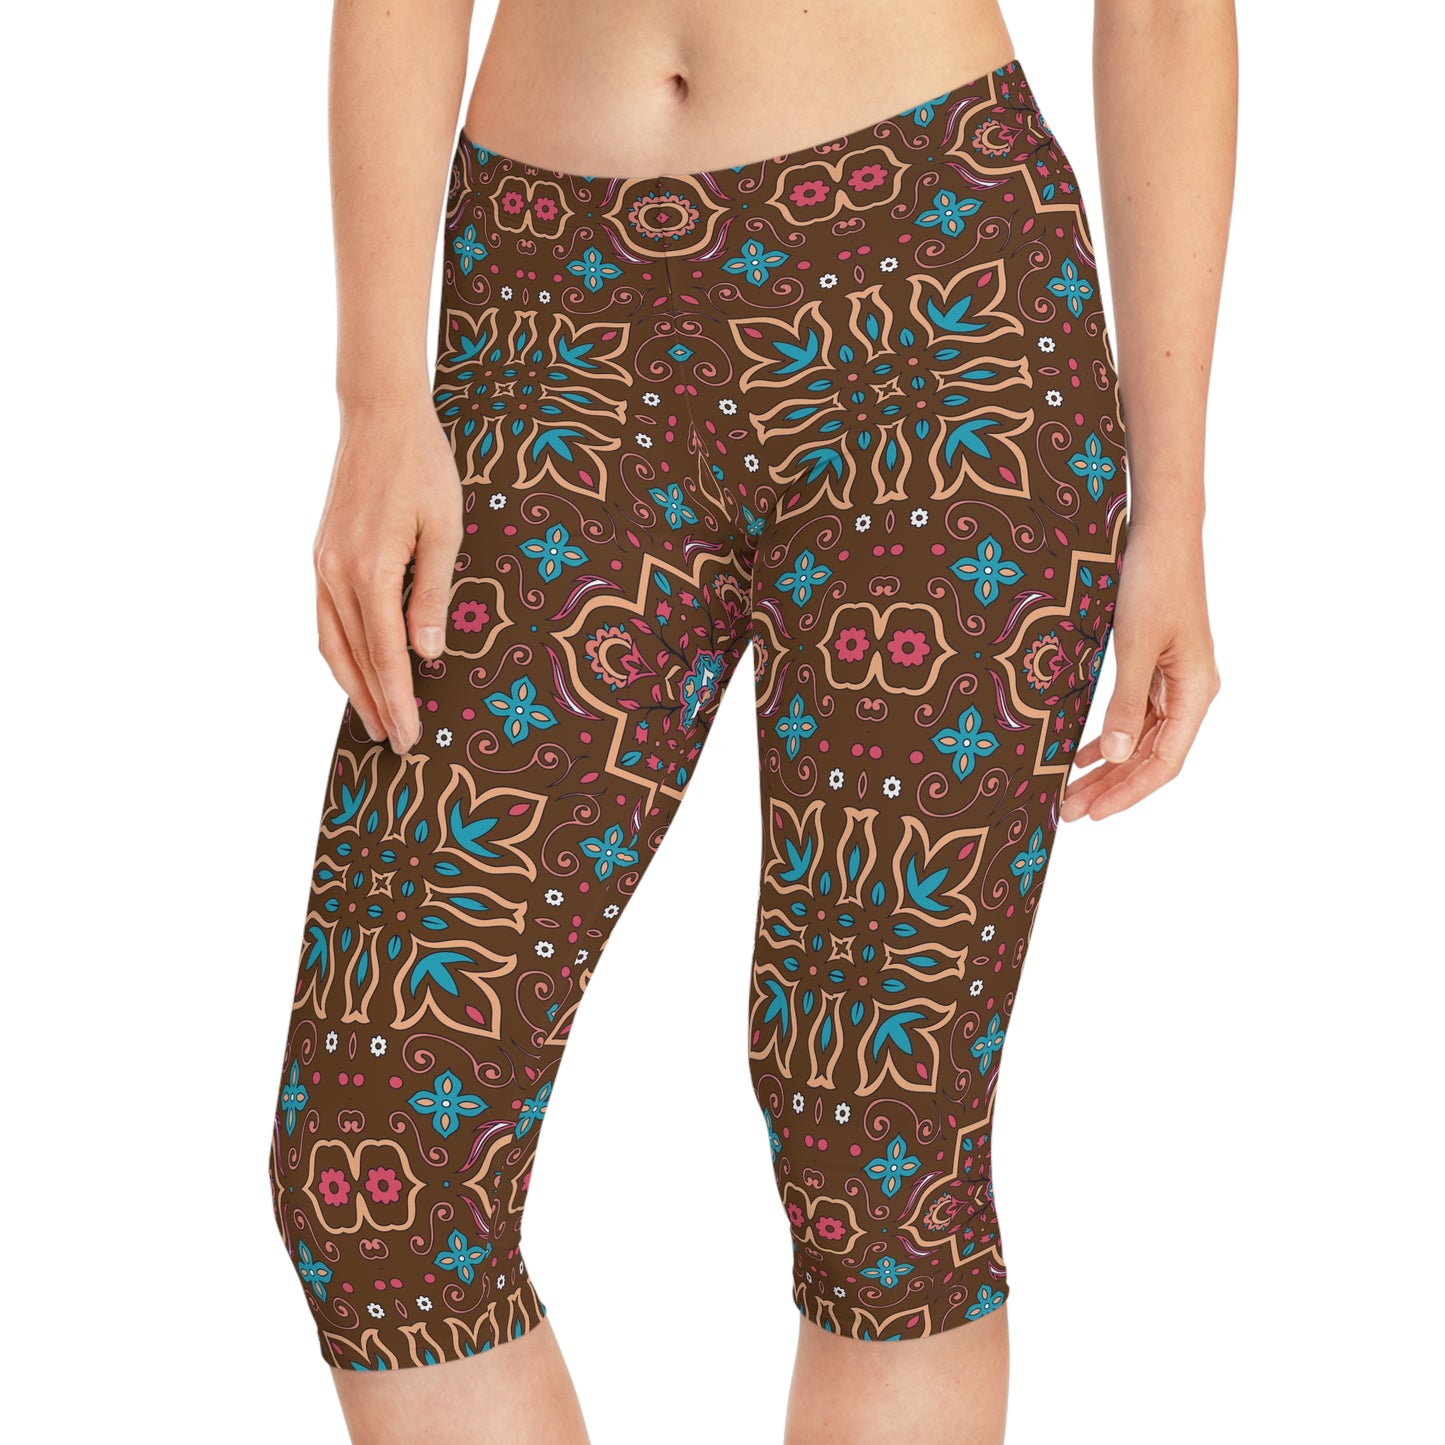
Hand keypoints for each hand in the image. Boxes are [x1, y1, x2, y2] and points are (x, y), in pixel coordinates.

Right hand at [313, 394, 462, 754]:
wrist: (378, 416)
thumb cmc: (422, 468)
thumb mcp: (444, 530)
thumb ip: (432, 594)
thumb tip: (426, 654)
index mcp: (369, 568)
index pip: (384, 653)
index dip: (398, 698)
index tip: (411, 735)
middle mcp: (335, 573)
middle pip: (354, 658)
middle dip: (376, 704)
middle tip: (396, 745)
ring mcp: (322, 566)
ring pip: (332, 643)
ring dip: (352, 686)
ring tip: (373, 719)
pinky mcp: (321, 557)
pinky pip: (327, 619)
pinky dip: (340, 653)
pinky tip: (356, 670)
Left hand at [1061, 524, 1219, 821]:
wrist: (1161, 530)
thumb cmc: (1154, 580)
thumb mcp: (1136, 644)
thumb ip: (1126, 702)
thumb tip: (1115, 756)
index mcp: (1196, 691)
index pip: (1164, 762)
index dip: (1129, 792)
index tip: (1094, 814)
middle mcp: (1191, 691)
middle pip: (1151, 756)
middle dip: (1112, 787)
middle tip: (1069, 812)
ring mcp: (1175, 680)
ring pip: (1141, 739)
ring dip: (1108, 766)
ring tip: (1071, 791)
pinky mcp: (1158, 666)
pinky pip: (1136, 715)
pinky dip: (1111, 736)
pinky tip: (1085, 753)